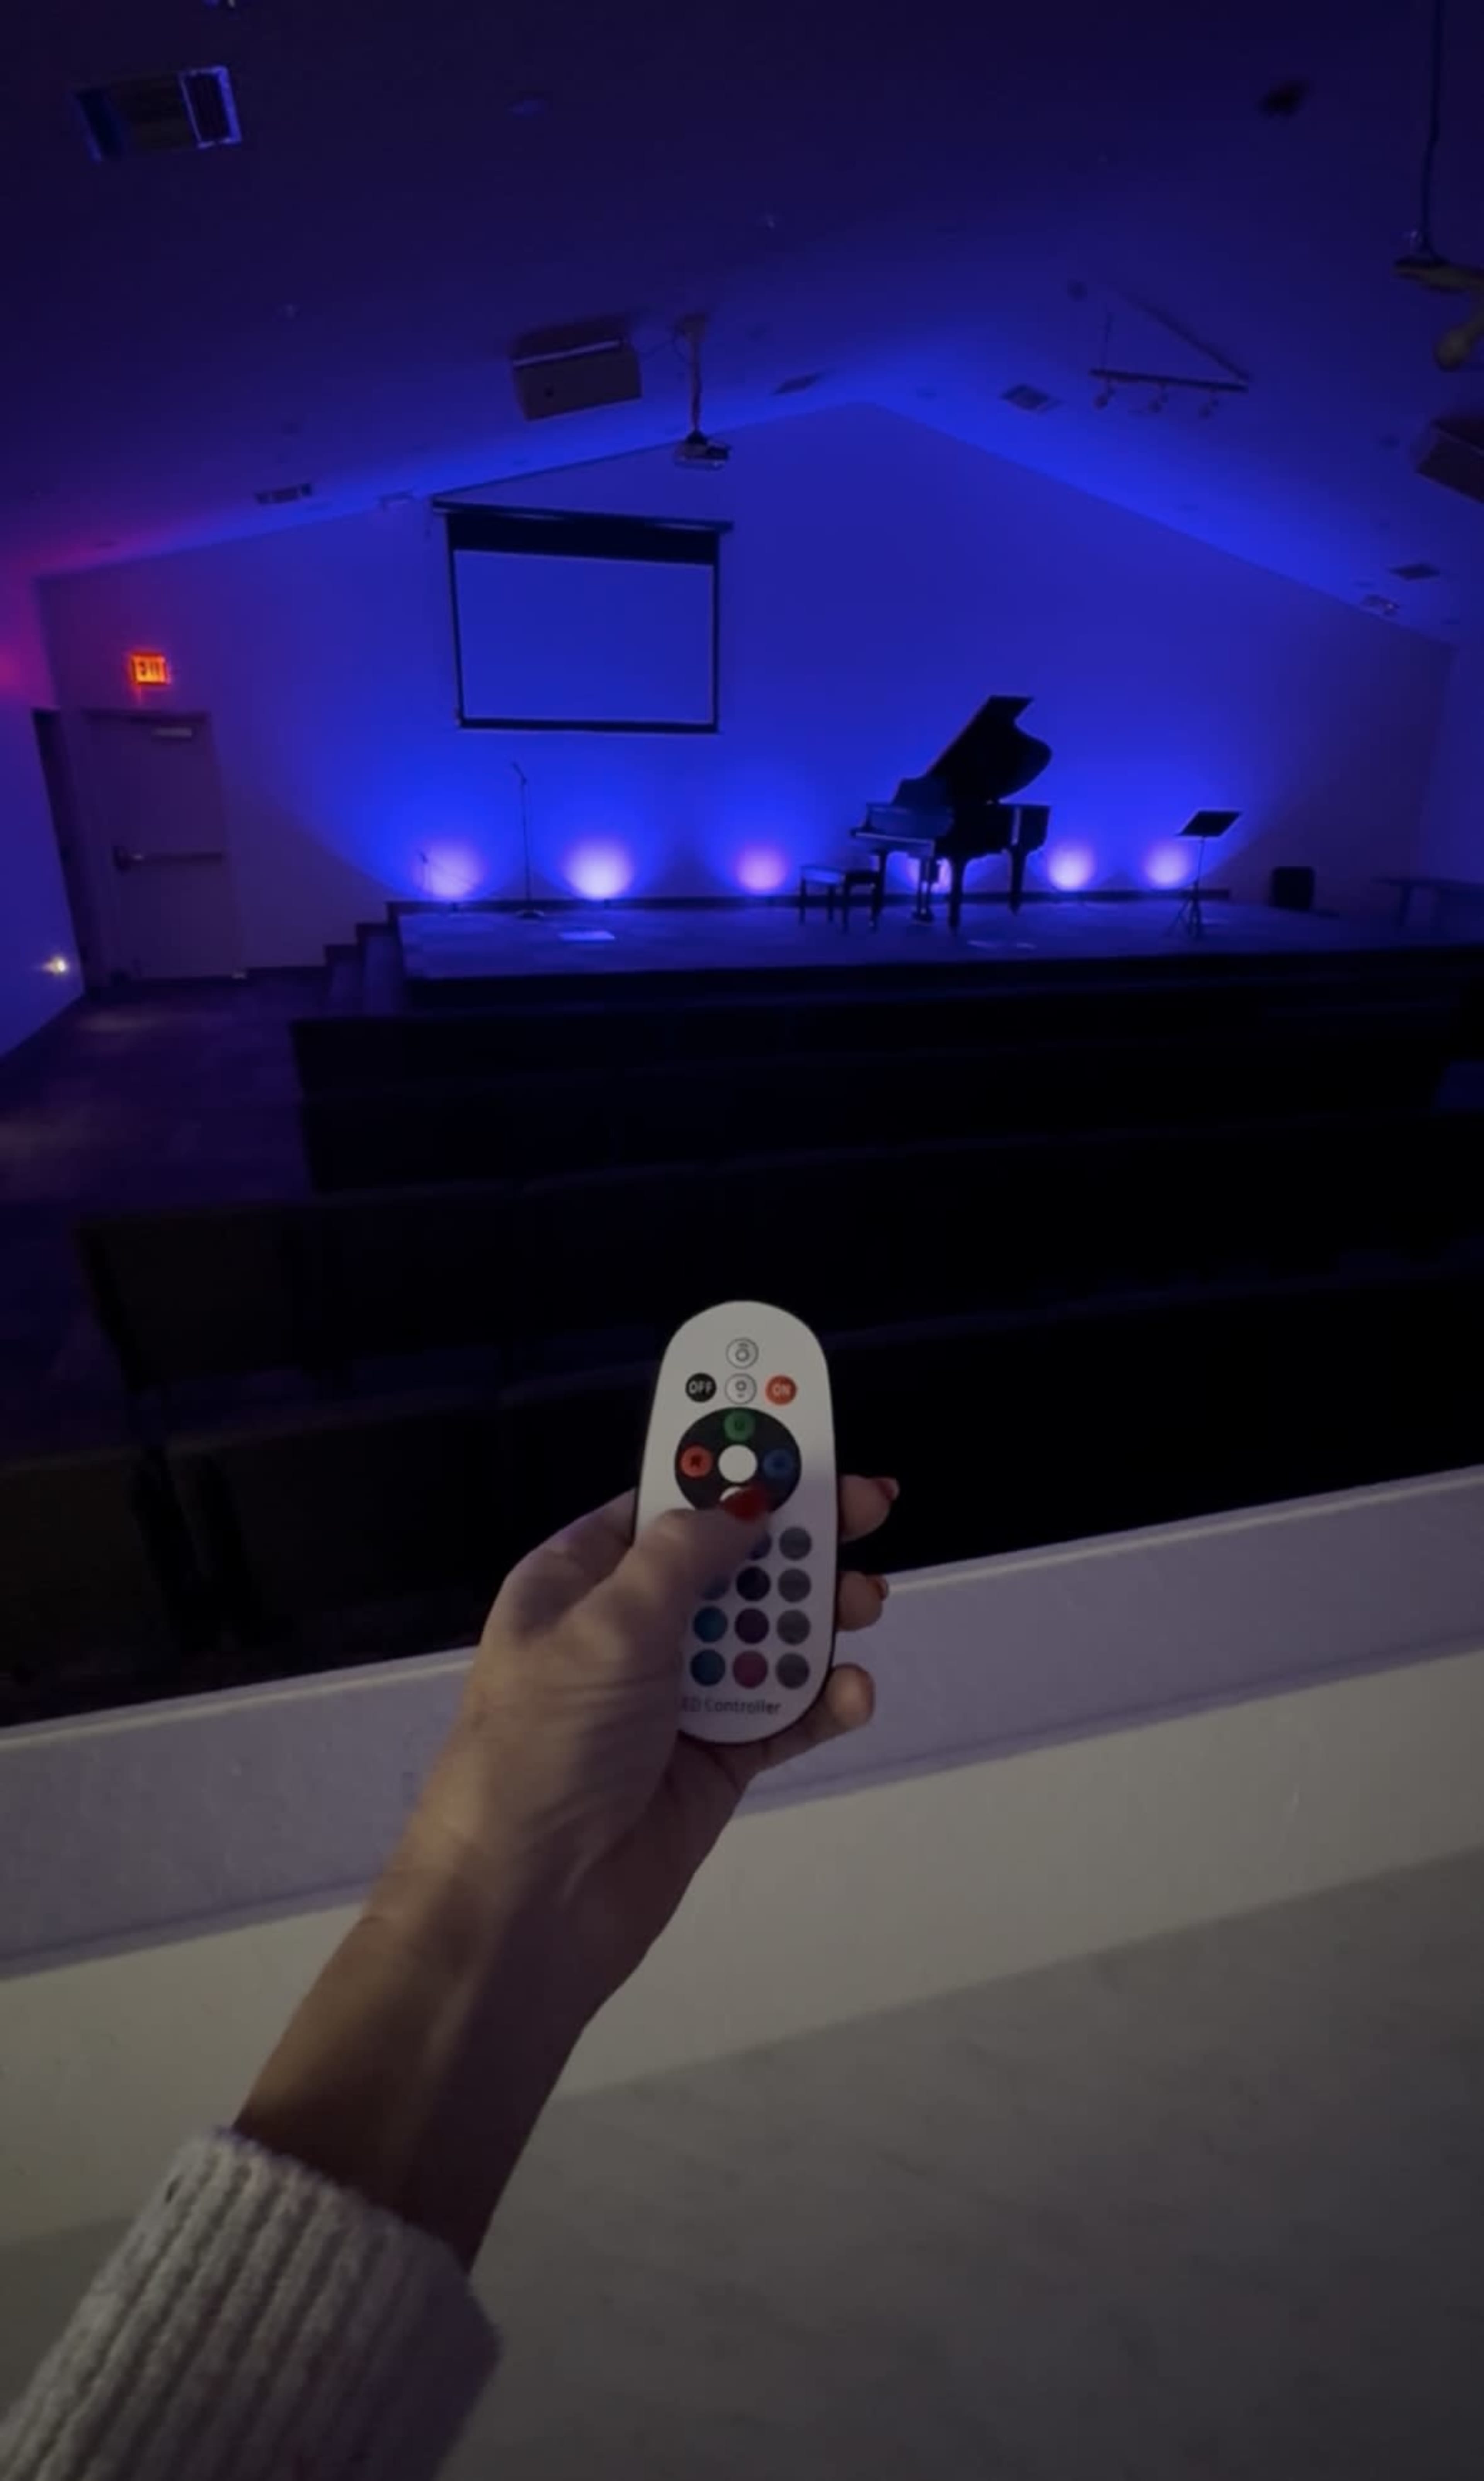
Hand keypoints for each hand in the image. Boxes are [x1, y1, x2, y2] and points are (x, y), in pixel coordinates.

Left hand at [239, 1481, 894, 2263]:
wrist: (528, 1905)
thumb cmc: (544, 1747)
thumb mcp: (606, 1625)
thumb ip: (682, 1555)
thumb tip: (737, 1505)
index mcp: (579, 1580)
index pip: (663, 1497)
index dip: (728, 1462)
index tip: (798, 1428)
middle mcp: (628, 1630)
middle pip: (730, 1560)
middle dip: (797, 1534)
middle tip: (872, 1504)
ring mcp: (675, 1697)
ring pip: (766, 1633)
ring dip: (818, 1615)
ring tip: (866, 1603)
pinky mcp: (713, 1761)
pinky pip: (781, 1714)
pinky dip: (819, 1700)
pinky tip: (849, 1693)